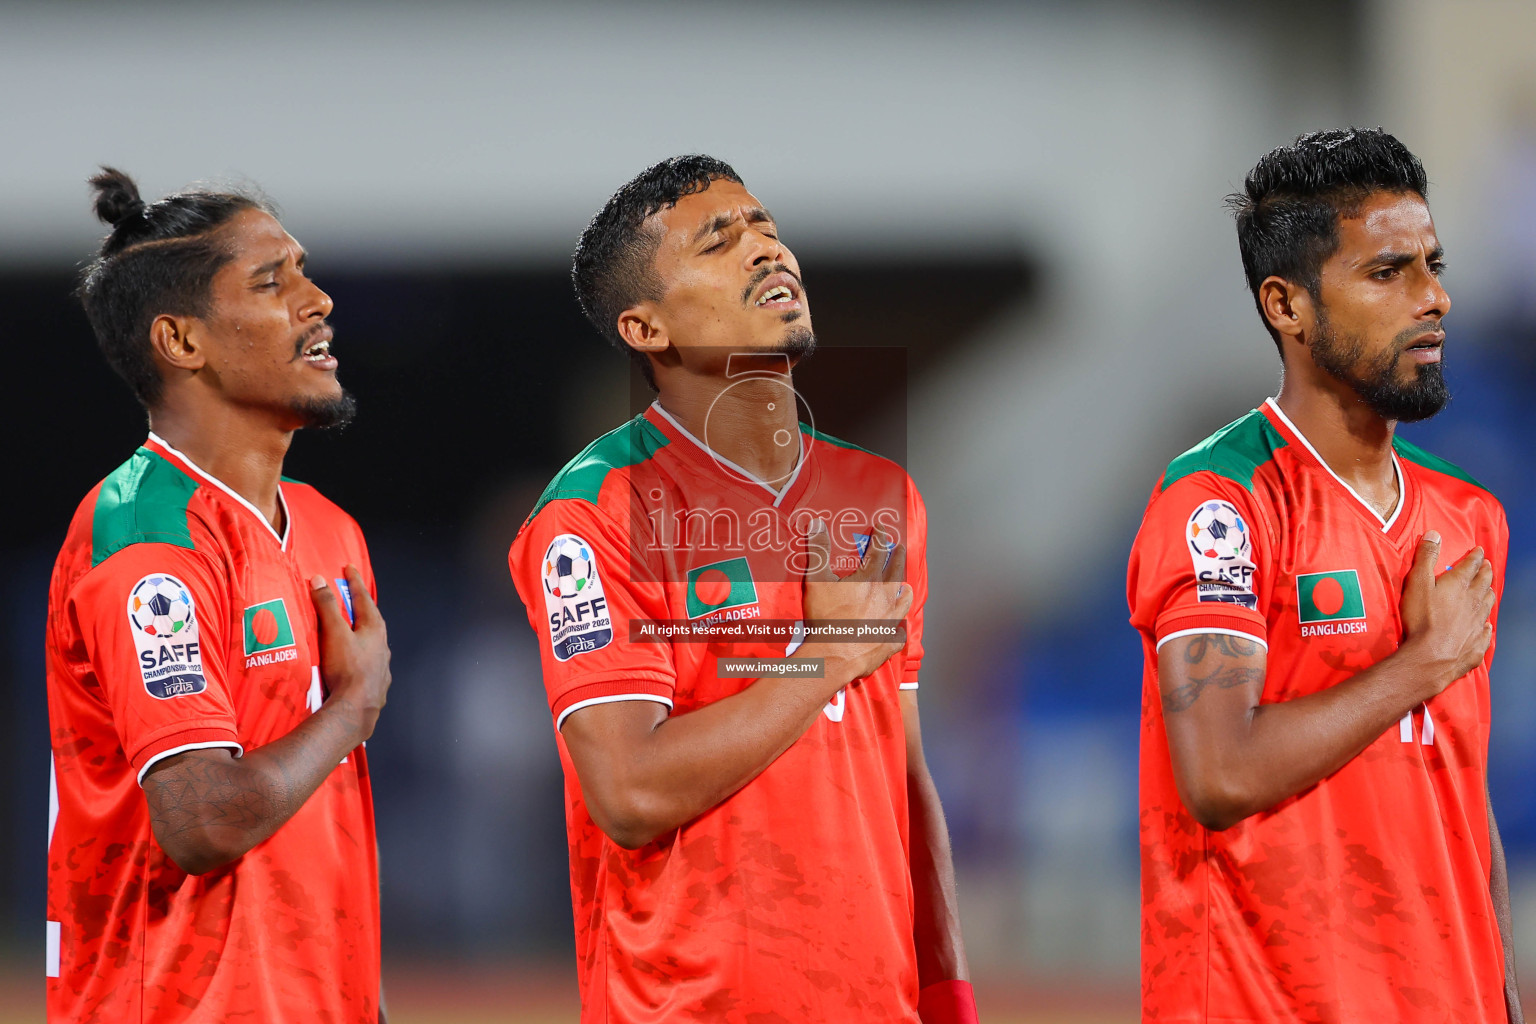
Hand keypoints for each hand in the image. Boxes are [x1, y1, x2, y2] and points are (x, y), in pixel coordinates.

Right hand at [310, 565, 392, 742]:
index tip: (350, 568)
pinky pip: (369, 662)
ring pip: (373, 642)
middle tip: (352, 596)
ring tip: (352, 629)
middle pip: (371, 620)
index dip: (354, 581)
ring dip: (362, 633)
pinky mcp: (376, 682)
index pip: (363, 598)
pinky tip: (355, 662)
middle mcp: (382, 645)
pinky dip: (361, 655)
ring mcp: (381, 665)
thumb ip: (327, 606)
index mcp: (374, 629)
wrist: (356, 708)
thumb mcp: (334, 633)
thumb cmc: (347, 669)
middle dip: (361, 606)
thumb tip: (320, 580)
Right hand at [797, 519, 912, 684]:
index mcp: (870, 580)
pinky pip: (899, 634)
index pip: (879, 552)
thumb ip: (818, 550)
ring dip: (905, 590)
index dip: (880, 538)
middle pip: (896, 572)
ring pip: (904, 601)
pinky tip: (898, 628)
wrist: (833, 655)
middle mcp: (886, 597)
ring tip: (905, 586)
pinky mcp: (889, 642)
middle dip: (898, 557)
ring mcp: (890, 621)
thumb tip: (816, 523)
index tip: (882, 529)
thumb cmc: (825, 618)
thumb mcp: (816, 580)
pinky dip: (899, 629)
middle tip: (899, 548)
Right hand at [1398, 531, 1493, 694]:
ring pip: (1488, 604)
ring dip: (1488, 594)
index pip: (1471, 565)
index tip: (1479, 550)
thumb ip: (1425, 557)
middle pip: (1484, 583)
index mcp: (1460, 585)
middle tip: (1486, 566)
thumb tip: (1434, 534)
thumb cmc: (1421, 618)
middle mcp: (1474, 602)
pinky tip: (1486, 625)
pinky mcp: (1477, 643)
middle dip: (1485, 572)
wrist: (1431, 656)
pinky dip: (1486, 624)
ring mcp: (1478, 623)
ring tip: (1487, 590)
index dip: (1475, 556)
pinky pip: (1486, 631)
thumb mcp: (1417, 582)